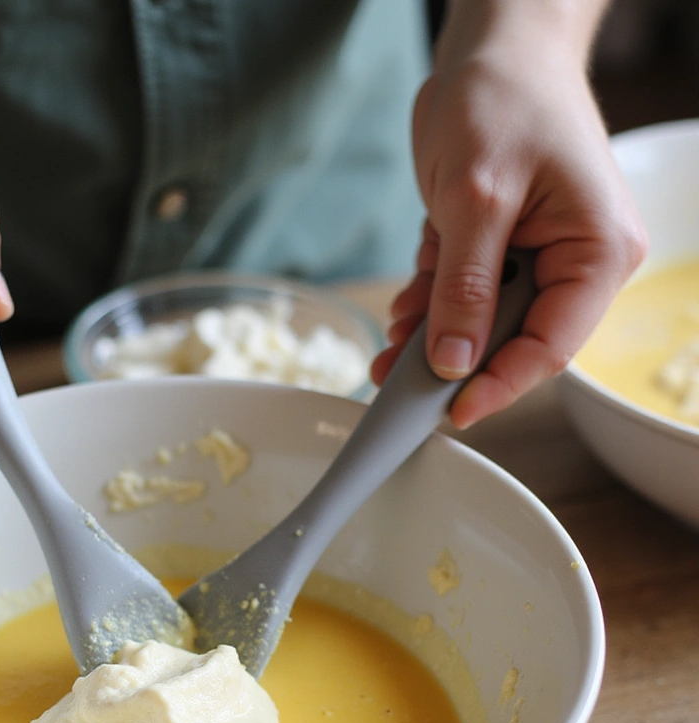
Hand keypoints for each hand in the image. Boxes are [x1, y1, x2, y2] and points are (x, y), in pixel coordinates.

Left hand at [372, 11, 646, 428]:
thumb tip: (454, 362)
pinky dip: (432, 304)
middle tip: (395, 380)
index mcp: (596, 252)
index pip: (550, 346)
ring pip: (482, 324)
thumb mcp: (476, 199)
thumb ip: (465, 287)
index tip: (449, 413)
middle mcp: (575, 262)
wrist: (491, 47)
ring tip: (388, 348)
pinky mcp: (501, 248)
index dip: (498, 386)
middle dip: (453, 362)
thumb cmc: (503, 98)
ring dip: (433, 338)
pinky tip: (404, 310)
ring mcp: (538, 256)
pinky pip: (465, 295)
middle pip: (514, 342)